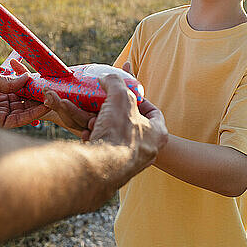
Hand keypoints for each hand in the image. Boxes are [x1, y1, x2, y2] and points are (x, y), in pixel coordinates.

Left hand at [0, 62, 49, 127]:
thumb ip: (8, 80)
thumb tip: (27, 78)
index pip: (20, 90)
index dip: (33, 86)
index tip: (46, 81)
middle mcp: (0, 104)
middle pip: (25, 101)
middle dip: (40, 96)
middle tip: (55, 90)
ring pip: (25, 111)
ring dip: (40, 105)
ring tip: (53, 97)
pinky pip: (19, 119)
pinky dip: (32, 114)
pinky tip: (43, 106)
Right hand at [44, 72, 167, 167]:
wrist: (101, 167)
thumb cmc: (119, 131)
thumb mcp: (119, 96)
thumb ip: (115, 82)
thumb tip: (107, 77)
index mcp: (158, 133)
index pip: (153, 111)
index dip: (140, 99)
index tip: (126, 94)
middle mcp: (148, 149)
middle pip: (130, 123)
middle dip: (113, 113)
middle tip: (103, 107)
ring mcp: (131, 162)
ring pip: (115, 136)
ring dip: (101, 125)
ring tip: (92, 121)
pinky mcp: (113, 170)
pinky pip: (105, 148)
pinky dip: (96, 139)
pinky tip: (88, 135)